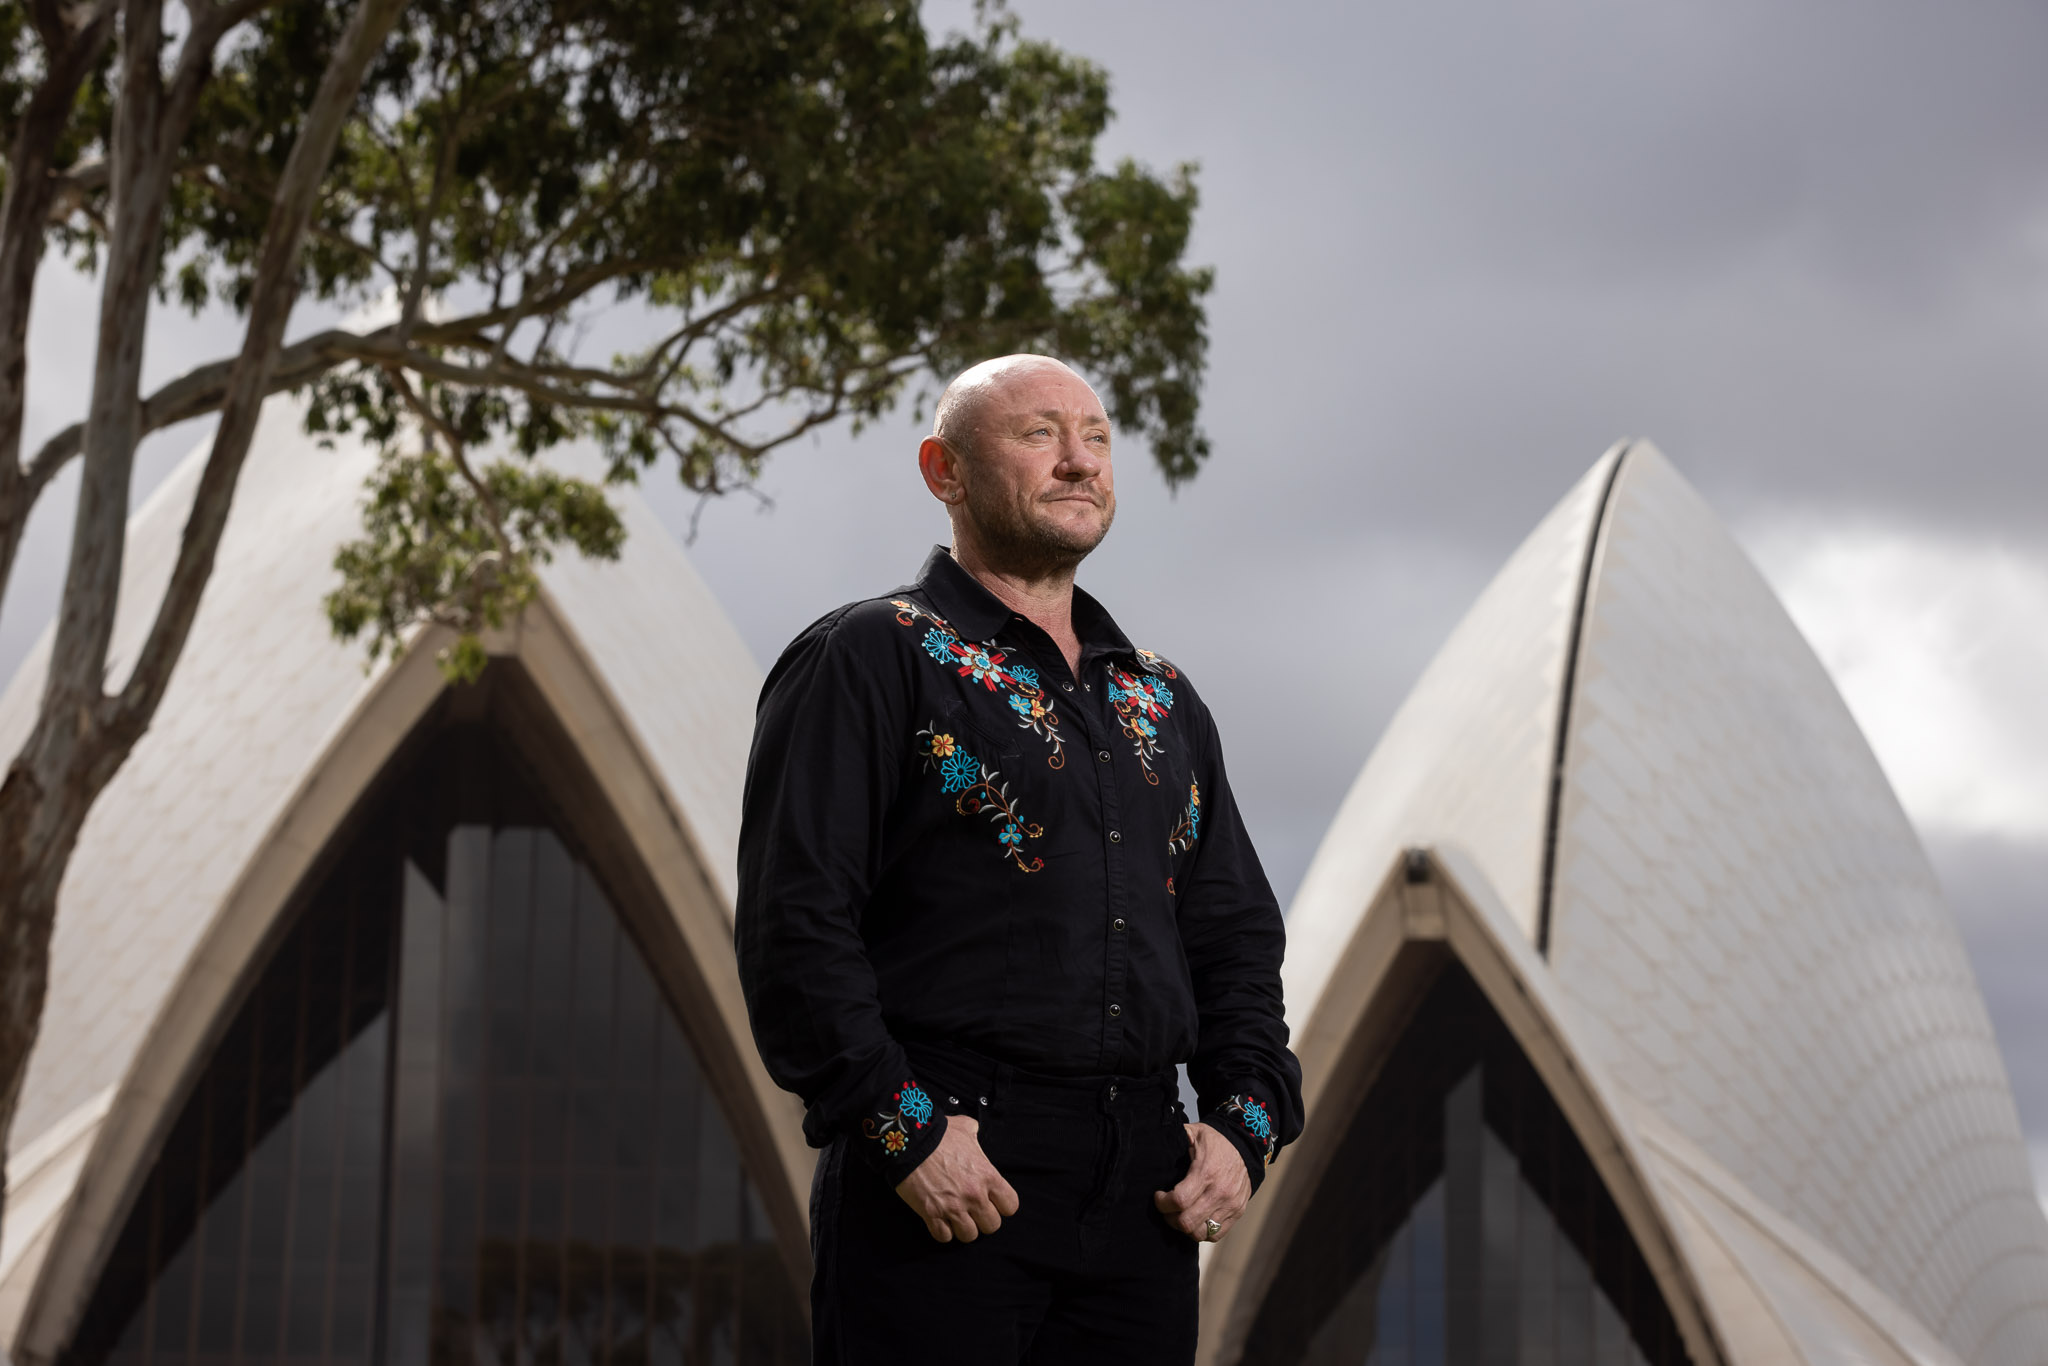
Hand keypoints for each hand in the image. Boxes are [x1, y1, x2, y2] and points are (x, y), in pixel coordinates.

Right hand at [895, 1114, 1019, 1242]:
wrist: (911, 1141)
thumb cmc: (939, 1133)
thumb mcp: (965, 1128)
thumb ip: (974, 1135)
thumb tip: (973, 1132)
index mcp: (988, 1176)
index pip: (1010, 1206)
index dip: (1002, 1205)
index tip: (992, 1201)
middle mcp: (975, 1195)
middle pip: (992, 1225)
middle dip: (982, 1219)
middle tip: (972, 1210)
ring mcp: (954, 1207)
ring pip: (969, 1236)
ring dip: (962, 1228)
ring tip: (955, 1217)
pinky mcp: (932, 1214)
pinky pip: (944, 1237)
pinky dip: (942, 1231)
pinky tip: (939, 1220)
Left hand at [1154, 1122, 1250, 1241]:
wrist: (1246, 1145)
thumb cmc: (1216, 1140)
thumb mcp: (1194, 1133)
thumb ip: (1175, 1138)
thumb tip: (1156, 1144)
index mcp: (1206, 1172)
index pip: (1180, 1200)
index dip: (1163, 1203)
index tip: (1159, 1196)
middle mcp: (1219, 1192)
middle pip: (1187, 1222)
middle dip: (1170, 1218)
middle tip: (1167, 1208)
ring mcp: (1230, 1205)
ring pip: (1200, 1233)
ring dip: (1185, 1227)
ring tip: (1180, 1215)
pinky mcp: (1237, 1212)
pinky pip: (1216, 1234)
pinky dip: (1202, 1231)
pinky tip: (1195, 1219)